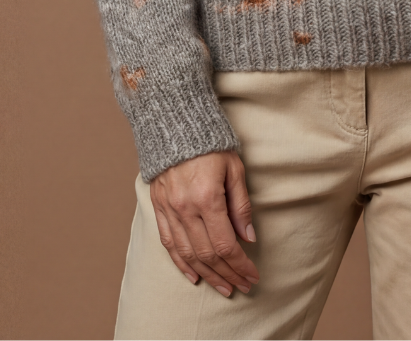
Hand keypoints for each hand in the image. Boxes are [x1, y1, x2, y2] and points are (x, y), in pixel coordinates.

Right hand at [149, 150, 259, 296]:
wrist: (175, 123)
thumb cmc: (212, 143)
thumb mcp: (234, 168)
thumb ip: (241, 205)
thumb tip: (248, 238)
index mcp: (207, 197)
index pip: (225, 244)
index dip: (240, 264)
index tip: (253, 275)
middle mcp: (185, 208)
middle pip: (207, 254)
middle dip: (227, 274)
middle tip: (242, 286)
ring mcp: (169, 209)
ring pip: (188, 254)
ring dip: (207, 275)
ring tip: (223, 287)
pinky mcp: (158, 206)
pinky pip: (169, 243)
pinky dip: (181, 263)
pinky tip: (194, 275)